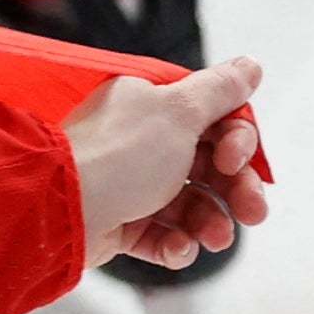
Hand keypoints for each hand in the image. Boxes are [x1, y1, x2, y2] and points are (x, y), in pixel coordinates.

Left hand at [66, 53, 270, 271]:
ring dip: (210, 223)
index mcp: (149, 106)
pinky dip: (175, 246)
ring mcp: (126, 185)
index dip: (237, 141)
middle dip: (236, 190)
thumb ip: (219, 90)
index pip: (212, 120)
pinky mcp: (116, 224)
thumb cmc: (117, 155)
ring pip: (188, 205)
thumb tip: (250, 65)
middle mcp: (137, 142)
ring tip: (215, 238)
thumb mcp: (179, 110)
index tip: (236, 160)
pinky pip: (159, 237)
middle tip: (254, 212)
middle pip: (207, 166)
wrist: (60, 210)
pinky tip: (178, 248)